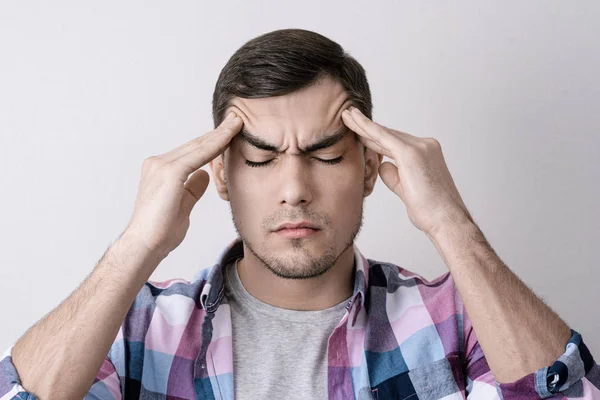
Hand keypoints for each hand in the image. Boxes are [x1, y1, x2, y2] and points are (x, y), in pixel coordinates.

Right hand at [124, 111, 242, 256]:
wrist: (145, 245)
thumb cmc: (161, 231)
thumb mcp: (184, 205)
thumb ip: (193, 188)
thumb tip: (204, 174)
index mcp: (160, 170)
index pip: (192, 152)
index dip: (211, 142)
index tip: (228, 132)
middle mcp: (158, 163)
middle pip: (195, 145)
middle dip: (218, 132)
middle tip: (236, 119)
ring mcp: (161, 166)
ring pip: (198, 146)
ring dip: (220, 134)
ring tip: (236, 123)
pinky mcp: (169, 172)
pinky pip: (199, 155)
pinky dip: (215, 145)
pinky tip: (229, 137)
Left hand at [342, 107, 471, 235]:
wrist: (446, 220)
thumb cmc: (430, 211)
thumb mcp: (407, 190)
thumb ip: (395, 176)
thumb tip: (383, 166)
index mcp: (426, 153)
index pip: (395, 143)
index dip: (375, 137)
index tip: (359, 132)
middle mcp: (425, 146)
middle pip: (389, 135)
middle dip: (366, 127)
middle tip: (348, 116)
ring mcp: (420, 147)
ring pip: (384, 134)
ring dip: (363, 124)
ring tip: (346, 115)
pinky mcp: (411, 153)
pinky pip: (382, 137)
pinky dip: (367, 128)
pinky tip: (354, 121)